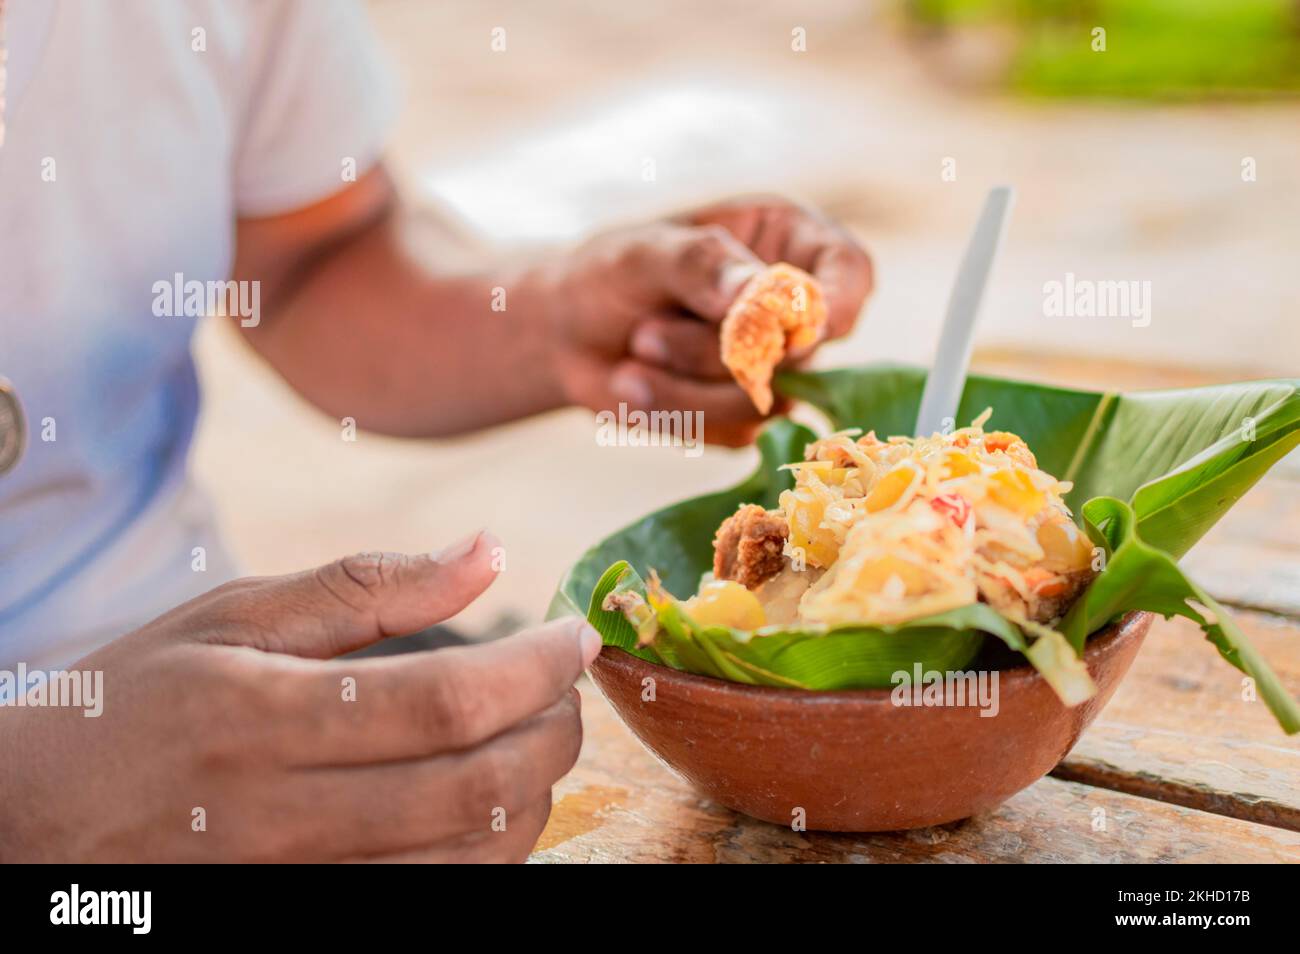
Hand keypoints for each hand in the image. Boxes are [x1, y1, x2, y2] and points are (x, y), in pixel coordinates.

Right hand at [0, 532, 598, 861]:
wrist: (37, 824)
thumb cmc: (138, 704)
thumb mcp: (232, 617)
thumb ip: (369, 588)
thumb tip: (488, 549)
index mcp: (262, 716)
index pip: (446, 701)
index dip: (537, 668)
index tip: (576, 636)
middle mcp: (283, 814)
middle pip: (477, 787)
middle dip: (557, 731)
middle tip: (569, 685)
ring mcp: (298, 882)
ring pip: (471, 856)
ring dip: (537, 792)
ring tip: (538, 733)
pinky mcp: (309, 916)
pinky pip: (437, 896)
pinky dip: (491, 847)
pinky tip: (493, 796)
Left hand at [536, 195, 872, 444]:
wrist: (565, 329)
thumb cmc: (612, 271)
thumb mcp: (645, 252)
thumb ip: (701, 264)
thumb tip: (761, 296)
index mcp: (786, 242)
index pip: (850, 272)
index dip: (838, 303)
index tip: (807, 326)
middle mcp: (791, 308)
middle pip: (797, 349)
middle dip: (715, 352)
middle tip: (645, 334)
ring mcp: (773, 367)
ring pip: (763, 400)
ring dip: (685, 386)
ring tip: (633, 355)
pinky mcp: (744, 414)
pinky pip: (731, 432)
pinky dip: (675, 413)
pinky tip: (636, 385)